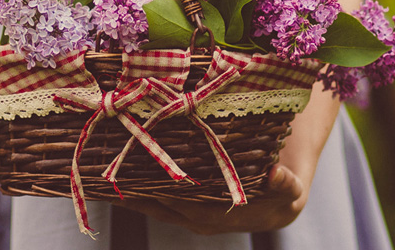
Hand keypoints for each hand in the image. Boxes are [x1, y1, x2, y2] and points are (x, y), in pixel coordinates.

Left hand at [112, 165, 306, 234]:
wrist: (282, 199)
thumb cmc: (285, 192)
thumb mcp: (291, 190)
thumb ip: (286, 184)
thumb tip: (277, 175)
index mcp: (218, 217)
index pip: (182, 205)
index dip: (158, 194)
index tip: (133, 182)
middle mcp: (200, 219)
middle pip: (159, 206)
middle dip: (133, 193)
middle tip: (105, 174)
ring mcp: (191, 214)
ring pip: (155, 204)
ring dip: (130, 193)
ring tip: (103, 175)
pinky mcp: (187, 206)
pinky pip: (158, 200)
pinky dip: (139, 190)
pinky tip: (121, 176)